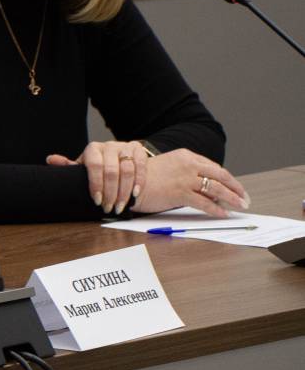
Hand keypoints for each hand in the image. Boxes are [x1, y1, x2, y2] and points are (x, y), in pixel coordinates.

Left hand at [46, 140, 150, 213]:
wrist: (122, 160)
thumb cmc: (99, 167)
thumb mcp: (85, 167)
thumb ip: (70, 166)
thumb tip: (50, 160)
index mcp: (93, 149)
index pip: (94, 166)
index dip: (96, 184)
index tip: (97, 200)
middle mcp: (109, 146)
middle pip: (111, 171)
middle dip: (110, 193)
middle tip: (108, 208)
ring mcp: (125, 147)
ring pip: (127, 171)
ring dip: (124, 192)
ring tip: (120, 206)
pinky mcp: (139, 151)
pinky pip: (140, 167)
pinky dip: (139, 182)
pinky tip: (135, 193)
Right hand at [127, 149, 247, 216]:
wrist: (125, 182)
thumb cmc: (143, 178)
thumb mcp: (167, 168)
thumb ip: (185, 174)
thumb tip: (205, 190)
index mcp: (185, 155)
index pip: (213, 166)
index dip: (227, 178)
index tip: (234, 187)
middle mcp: (188, 164)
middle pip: (220, 175)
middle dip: (235, 188)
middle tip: (244, 197)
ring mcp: (185, 178)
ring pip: (216, 189)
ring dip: (231, 198)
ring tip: (239, 206)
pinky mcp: (180, 192)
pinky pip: (204, 202)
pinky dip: (216, 209)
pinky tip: (223, 214)